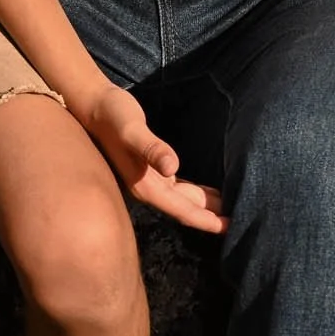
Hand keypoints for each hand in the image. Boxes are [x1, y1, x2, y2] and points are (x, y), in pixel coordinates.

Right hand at [78, 84, 226, 235]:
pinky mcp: (151, 168)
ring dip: (205, 206)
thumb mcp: (132, 131)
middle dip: (210, 218)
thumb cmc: (114, 118)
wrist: (94, 107)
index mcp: (145, 185)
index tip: (229, 228)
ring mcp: (149, 179)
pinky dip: (196, 193)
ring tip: (231, 211)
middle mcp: (148, 187)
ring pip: (184, 199)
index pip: (182, 209)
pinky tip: (209, 193)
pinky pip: (179, 187)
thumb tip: (172, 167)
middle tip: (240, 224)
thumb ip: (151, 149)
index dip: (205, 220)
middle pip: (185, 209)